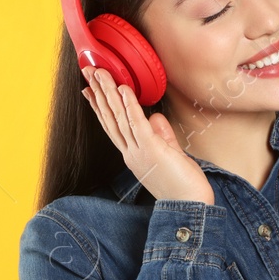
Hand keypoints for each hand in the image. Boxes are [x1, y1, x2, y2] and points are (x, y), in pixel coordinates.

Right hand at [82, 67, 214, 205]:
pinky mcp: (152, 150)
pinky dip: (130, 106)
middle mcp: (131, 153)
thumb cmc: (183, 185)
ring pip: (119, 118)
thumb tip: (155, 117)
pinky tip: (123, 90)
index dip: (100, 107)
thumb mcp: (170, 154)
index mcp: (133, 155)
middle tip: (88, 72)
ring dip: (109, 93)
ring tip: (100, 74)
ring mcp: (139, 152)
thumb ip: (162, 135)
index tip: (89, 91)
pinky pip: (138, 124)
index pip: (113, 126)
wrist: (189, 207)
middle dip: (99, 93)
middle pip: (111, 118)